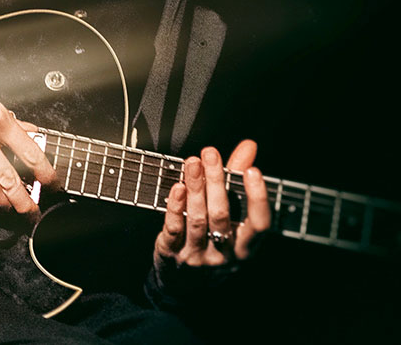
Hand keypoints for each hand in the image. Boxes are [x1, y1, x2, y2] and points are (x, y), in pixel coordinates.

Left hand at [154, 140, 270, 270]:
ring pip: (197, 219)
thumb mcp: (231, 217)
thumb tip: (248, 146)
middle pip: (222, 215)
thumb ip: (236, 179)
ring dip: (195, 188)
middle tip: (210, 153)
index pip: (259, 224)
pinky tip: (177, 187)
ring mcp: (197, 256)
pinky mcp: (172, 254)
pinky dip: (175, 207)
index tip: (253, 171)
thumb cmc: (212, 242)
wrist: (183, 284)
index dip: (258, 198)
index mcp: (245, 247)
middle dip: (215, 181)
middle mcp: (224, 254)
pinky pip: (174, 229)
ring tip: (193, 162)